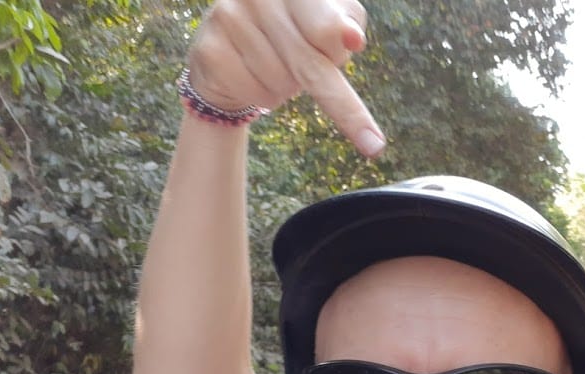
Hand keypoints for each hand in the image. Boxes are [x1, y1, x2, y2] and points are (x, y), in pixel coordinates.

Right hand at [187, 0, 384, 156]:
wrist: (230, 45)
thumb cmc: (295, 32)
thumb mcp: (328, 21)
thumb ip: (346, 24)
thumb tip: (353, 38)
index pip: (326, 28)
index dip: (338, 50)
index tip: (354, 49)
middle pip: (309, 64)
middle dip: (345, 109)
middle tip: (375, 146)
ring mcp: (228, 16)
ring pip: (283, 82)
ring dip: (288, 87)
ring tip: (275, 66)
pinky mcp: (209, 48)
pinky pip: (256, 94)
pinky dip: (264, 96)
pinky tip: (253, 74)